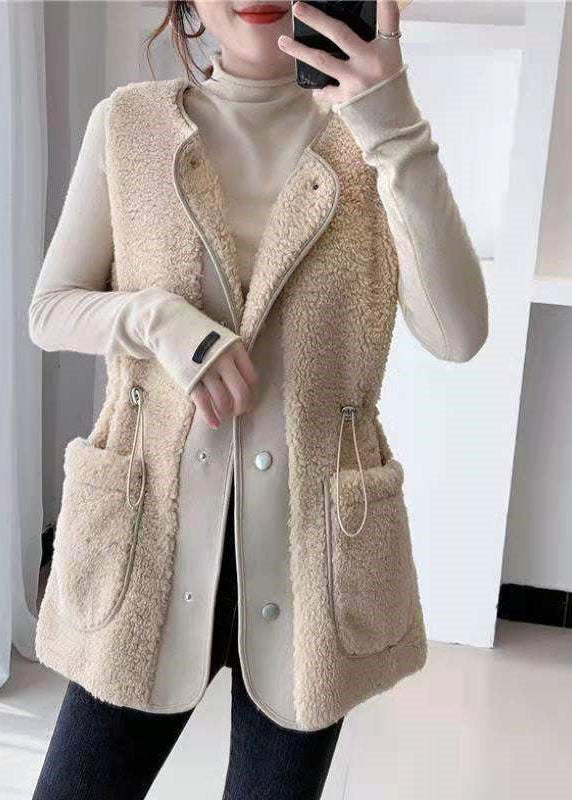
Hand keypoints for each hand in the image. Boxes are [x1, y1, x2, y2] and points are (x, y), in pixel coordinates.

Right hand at [190, 339, 259, 428]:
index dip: (253, 394)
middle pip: (241, 392)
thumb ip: (233, 357)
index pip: (252, 378)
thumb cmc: (196, 333)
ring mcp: (206, 369)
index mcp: (234, 348)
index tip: (249, 400)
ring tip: (223, 414)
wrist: (167, 324)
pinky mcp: (189, 378)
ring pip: (223, 401)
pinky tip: (214, 423)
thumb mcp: (221, 339)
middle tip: (237, 411)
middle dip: (241, 407)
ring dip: (226, 412)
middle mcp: (223, 359)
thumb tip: (243, 384)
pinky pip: (204, 403)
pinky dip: (211, 416)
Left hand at [278, 0, 403, 104]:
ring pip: (322, 61)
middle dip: (317, 19)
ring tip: (282, 41)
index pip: (388, 16)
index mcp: (386, 48)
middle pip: (339, 34)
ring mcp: (355, 81)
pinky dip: (319, 90)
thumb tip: (361, 16)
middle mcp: (369, 61)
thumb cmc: (390, 85)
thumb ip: (379, 37)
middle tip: (297, 7)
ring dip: (299, 51)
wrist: (392, 121)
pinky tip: (314, 89)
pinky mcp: (346, 99)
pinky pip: (326, 91)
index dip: (383, 2)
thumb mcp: (391, 58)